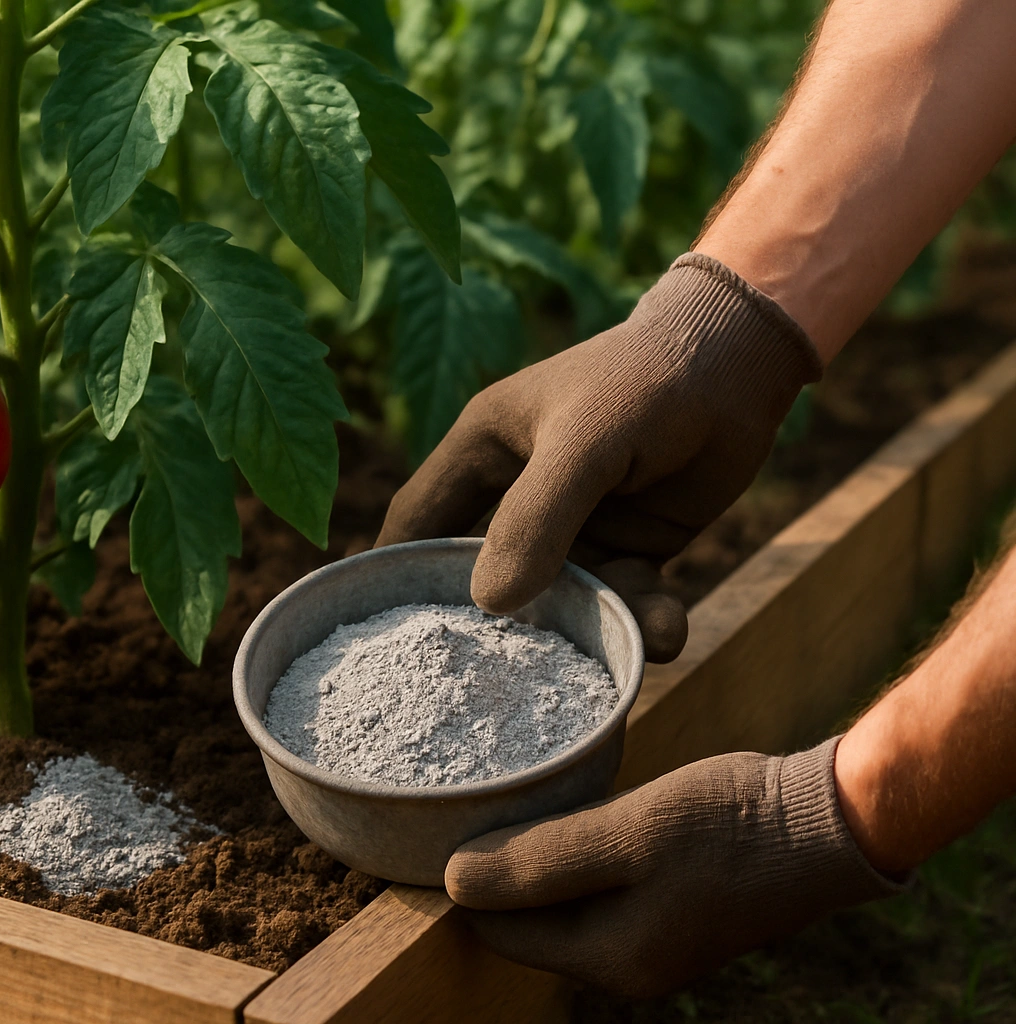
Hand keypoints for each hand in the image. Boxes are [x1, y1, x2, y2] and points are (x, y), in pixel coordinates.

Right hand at [376, 254, 820, 661]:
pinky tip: (669, 632)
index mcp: (483, 451)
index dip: (396, 572)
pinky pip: (623, 600)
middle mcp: (520, 492)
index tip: (380, 635)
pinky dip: (642, 622)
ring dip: (586, 631)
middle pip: (484, 574)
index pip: (418, 520)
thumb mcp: (583, 442)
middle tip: (484, 680)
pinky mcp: (632, 545)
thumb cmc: (646, 381)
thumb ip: (536, 518)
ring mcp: (577, 525)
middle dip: (491, 624)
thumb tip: (491, 602)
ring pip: (561, 599)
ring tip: (616, 653)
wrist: (745, 365)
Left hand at [445, 739, 901, 997]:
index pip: (498, 930)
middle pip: (528, 917)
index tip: (451, 815)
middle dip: (500, 865)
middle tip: (479, 794)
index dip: (466, 877)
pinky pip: (600, 882)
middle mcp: (627, 963)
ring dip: (538, 852)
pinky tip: (571, 801)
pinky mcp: (671, 906)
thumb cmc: (729, 824)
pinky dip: (579, 847)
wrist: (829, 820)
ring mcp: (652, 938)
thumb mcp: (626, 832)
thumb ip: (540, 862)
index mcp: (610, 958)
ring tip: (516, 793)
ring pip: (563, 896)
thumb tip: (451, 883)